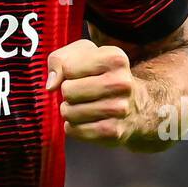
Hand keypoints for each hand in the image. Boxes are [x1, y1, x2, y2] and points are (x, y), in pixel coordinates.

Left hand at [46, 38, 161, 148]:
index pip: (67, 68)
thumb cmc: (103, 75)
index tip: (81, 74)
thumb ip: (59, 60)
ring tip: (85, 106)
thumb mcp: (84, 55)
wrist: (137, 106)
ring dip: (70, 110)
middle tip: (82, 92)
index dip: (68, 72)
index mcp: (115, 58)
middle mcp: (121, 83)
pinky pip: (74, 130)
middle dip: (68, 92)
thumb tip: (50, 85)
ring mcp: (119, 109)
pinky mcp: (113, 132)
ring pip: (68, 112)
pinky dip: (74, 126)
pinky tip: (87, 120)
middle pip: (67, 90)